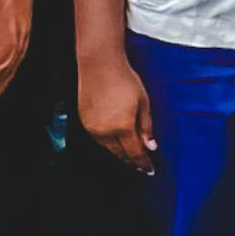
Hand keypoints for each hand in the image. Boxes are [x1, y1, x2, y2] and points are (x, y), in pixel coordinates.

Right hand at [76, 53, 156, 170]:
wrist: (99, 66)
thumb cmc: (124, 80)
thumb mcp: (144, 103)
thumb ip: (146, 127)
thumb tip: (150, 145)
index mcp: (122, 127)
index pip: (135, 153)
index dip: (143, 163)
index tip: (149, 170)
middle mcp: (105, 131)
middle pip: (120, 154)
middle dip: (131, 160)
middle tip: (141, 165)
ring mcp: (92, 127)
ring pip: (108, 148)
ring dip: (119, 153)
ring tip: (130, 155)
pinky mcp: (84, 121)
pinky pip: (98, 139)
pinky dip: (108, 143)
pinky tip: (115, 142)